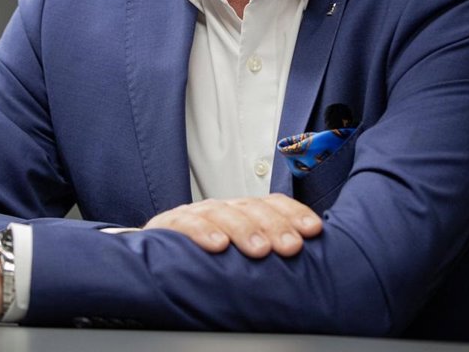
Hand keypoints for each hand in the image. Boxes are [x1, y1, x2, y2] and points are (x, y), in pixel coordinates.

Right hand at [143, 193, 321, 257]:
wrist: (155, 255)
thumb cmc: (207, 259)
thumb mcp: (240, 253)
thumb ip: (267, 250)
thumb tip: (308, 264)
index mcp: (244, 212)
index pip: (273, 204)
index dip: (294, 214)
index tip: (313, 230)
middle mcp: (224, 209)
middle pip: (252, 208)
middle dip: (275, 225)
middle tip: (291, 246)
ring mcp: (197, 215)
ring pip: (223, 213)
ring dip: (244, 229)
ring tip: (260, 250)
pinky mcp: (169, 225)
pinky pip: (186, 224)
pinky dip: (202, 232)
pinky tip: (217, 245)